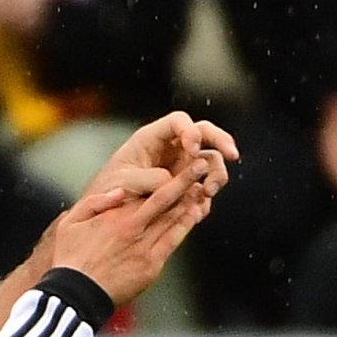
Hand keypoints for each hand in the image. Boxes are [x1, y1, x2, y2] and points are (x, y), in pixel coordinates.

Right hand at [53, 154, 216, 306]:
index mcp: (116, 217)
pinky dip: (185, 226)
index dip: (173, 179)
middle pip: (168, 202)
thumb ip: (94, 202)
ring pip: (174, 220)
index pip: (152, 193)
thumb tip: (119, 190)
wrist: (75, 294)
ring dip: (190, 203)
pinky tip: (194, 215)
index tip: (187, 165)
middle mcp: (134, 230)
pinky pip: (173, 241)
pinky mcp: (151, 266)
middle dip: (188, 183)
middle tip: (202, 166)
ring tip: (203, 188)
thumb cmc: (70, 258)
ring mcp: (145, 248)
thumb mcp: (70, 224)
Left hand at [85, 112, 238, 202]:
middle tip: (232, 156)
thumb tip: (171, 180)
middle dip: (221, 142)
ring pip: (210, 161)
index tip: (193, 147)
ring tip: (208, 191)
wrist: (104, 214)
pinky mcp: (186, 187)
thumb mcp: (121, 182)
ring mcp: (182, 166)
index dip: (190, 130)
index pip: (179, 121)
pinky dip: (206, 196)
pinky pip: (204, 186)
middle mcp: (171, 148)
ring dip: (216, 174)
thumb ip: (145, 178)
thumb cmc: (107, 191)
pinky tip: (200, 208)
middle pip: (206, 133)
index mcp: (152, 138)